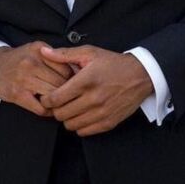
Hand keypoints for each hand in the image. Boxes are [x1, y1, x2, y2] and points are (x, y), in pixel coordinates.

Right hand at [0, 41, 73, 116]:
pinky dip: (48, 111)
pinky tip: (49, 109)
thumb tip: (77, 72)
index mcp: (39, 50)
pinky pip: (40, 108)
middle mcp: (32, 62)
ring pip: (52, 95)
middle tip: (71, 97)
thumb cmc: (20, 59)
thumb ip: (54, 57)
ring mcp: (24, 78)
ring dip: (58, 103)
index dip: (73, 79)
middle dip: (67, 92)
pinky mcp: (17, 94)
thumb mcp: (36, 50)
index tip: (74, 85)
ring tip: (60, 104)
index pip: (66, 68)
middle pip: (60, 82)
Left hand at [38, 45, 152, 135]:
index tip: (47, 96)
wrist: (140, 75)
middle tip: (58, 101)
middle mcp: (93, 99)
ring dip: (67, 117)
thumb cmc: (112, 63)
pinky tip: (81, 113)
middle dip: (55, 108)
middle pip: (61, 114)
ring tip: (70, 106)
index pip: (56, 99)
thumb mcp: (89, 52)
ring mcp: (101, 113)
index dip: (46, 99)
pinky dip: (79, 125)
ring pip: (70, 125)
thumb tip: (44, 51)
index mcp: (85, 81)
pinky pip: (84, 132)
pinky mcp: (108, 123)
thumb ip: (64, 54)